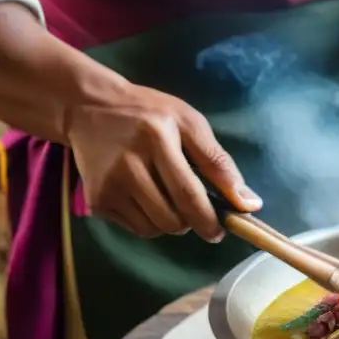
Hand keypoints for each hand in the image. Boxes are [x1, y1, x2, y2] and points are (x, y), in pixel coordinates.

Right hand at [66, 82, 261, 239]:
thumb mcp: (190, 123)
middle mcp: (128, 165)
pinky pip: (137, 228)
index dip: (209, 218)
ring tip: (170, 197)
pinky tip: (149, 197)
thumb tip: (249, 203)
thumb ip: (219, 162)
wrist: (88, 107)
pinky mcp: (97, 200)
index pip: (188, 193)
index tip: (222, 231)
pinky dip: (151, 222)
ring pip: (155, 228)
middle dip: (193, 223)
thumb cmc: (149, 113)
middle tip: (199, 211)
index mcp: (156, 140)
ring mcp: (109, 185)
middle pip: (171, 218)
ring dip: (172, 222)